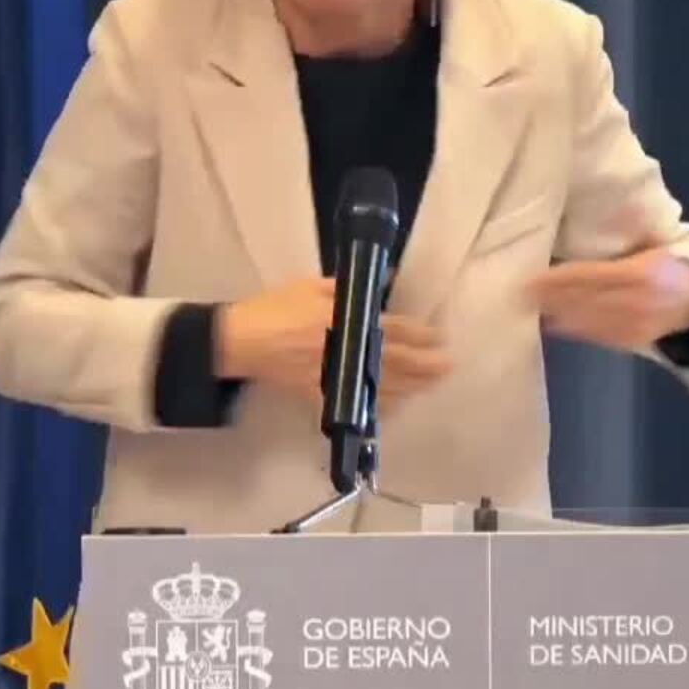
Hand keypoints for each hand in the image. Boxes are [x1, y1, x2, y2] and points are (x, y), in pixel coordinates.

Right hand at [215, 277, 450, 404]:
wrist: (240, 340)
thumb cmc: (274, 308)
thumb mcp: (310, 285)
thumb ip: (347, 287)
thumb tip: (383, 281)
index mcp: (343, 319)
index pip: (392, 328)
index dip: (420, 334)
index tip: (440, 336)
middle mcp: (343, 349)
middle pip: (394, 360)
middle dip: (424, 364)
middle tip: (448, 366)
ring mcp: (333, 375)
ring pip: (380, 384)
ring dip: (410, 386)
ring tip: (432, 385)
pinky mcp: (319, 394)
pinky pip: (355, 404)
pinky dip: (377, 407)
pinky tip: (395, 406)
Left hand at [527, 246, 688, 351]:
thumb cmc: (667, 266)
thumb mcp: (652, 247)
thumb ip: (623, 242)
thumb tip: (591, 225)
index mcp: (640, 273)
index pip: (591, 276)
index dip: (560, 277)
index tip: (533, 275)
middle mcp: (636, 302)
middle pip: (585, 299)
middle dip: (552, 297)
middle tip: (520, 292)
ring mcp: (634, 325)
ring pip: (589, 319)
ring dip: (557, 314)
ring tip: (531, 307)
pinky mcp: (631, 341)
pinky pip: (598, 335)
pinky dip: (574, 330)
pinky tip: (554, 324)